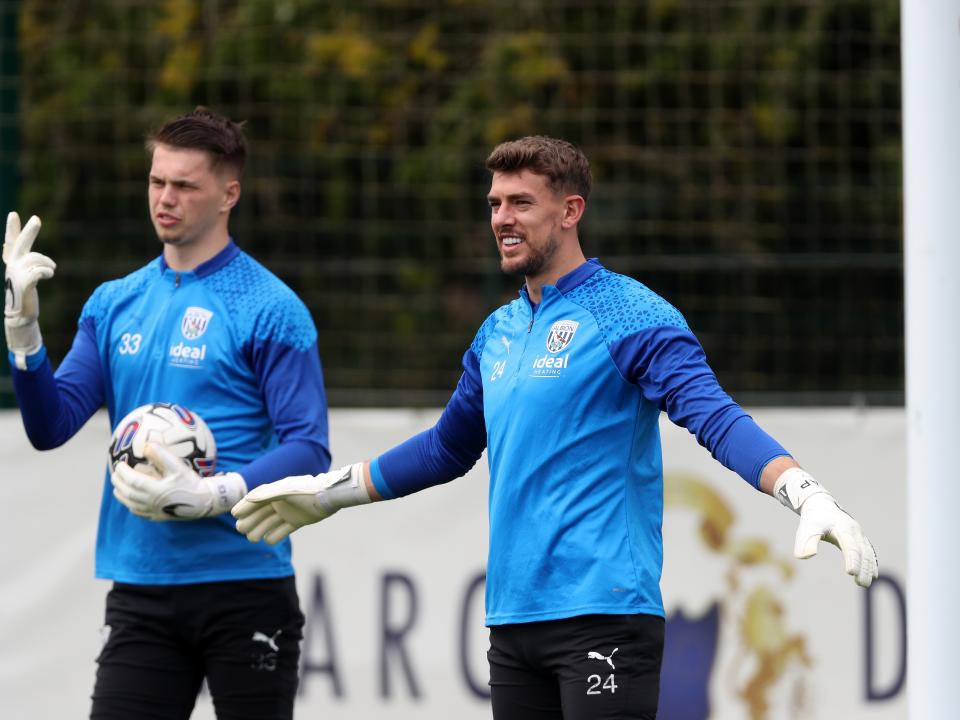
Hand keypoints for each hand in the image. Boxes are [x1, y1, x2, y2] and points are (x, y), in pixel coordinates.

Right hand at [3, 212, 54, 367]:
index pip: (11, 243)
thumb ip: (18, 259)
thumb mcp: (22, 274)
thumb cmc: (24, 294)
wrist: (20, 315)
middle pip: (22, 245)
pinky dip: (47, 272)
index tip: (14, 214)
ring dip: (48, 265)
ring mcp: (17, 274)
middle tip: (37, 219)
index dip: (12, 229)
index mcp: (13, 263)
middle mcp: (13, 266)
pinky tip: (48, 275)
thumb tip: (4, 243)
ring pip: (37, 260)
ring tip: (50, 271)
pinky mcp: (23, 284)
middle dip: (29, 231)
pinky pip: (39, 272)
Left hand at [111, 442, 246, 520]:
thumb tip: (147, 444)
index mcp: (155, 490)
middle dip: (118, 483)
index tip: (119, 463)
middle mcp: (151, 503)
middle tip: (115, 474)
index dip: (123, 472)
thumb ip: (162, 455)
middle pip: (128, 493)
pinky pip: (139, 512)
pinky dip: (131, 505)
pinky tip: (131, 501)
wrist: (204, 502)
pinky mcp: (157, 517)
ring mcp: (153, 512)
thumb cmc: (191, 482)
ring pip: (131, 504)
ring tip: (118, 487)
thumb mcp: (178, 467)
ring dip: (122, 495)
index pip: (132, 481)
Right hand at [232, 463, 368, 544]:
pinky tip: (268, 541)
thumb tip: (248, 499)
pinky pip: (282, 530)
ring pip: (269, 523)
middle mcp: (280, 502)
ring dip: (260, 530)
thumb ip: (266, 495)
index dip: (244, 507)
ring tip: (252, 538)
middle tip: (241, 529)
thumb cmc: (306, 490)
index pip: (255, 500)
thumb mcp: (284, 491)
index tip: (234, 514)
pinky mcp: (297, 521)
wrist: (329, 496)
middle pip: (260, 513)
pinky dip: (275, 536)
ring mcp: (288, 512)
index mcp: (275, 492)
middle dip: (249, 520)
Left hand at [775, 467, 877, 587]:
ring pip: (868, 553)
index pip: (850, 546)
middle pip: (862, 552)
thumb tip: (803, 557)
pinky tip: (872, 575)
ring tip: (864, 583)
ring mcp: (860, 535)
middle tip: (862, 584)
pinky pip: (869, 552)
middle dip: (863, 568)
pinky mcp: (860, 538)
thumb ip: (805, 542)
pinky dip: (872, 563)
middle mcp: (855, 531)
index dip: (852, 559)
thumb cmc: (813, 519)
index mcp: (843, 528)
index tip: (851, 572)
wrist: (821, 506)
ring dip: (868, 568)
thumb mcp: (807, 528)